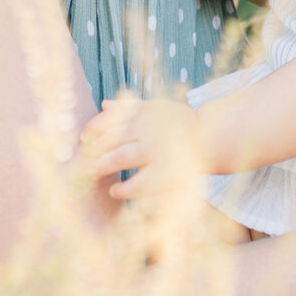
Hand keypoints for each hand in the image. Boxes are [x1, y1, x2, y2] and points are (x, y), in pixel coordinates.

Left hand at [79, 95, 203, 201]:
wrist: (212, 137)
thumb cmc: (180, 122)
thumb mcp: (156, 107)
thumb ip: (129, 107)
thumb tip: (103, 104)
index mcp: (144, 112)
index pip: (110, 118)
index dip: (93, 129)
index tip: (83, 139)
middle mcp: (148, 128)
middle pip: (111, 139)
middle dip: (93, 151)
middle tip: (83, 162)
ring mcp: (156, 150)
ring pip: (120, 158)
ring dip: (102, 166)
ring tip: (94, 173)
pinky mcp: (165, 172)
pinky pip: (138, 183)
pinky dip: (123, 189)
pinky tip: (115, 191)